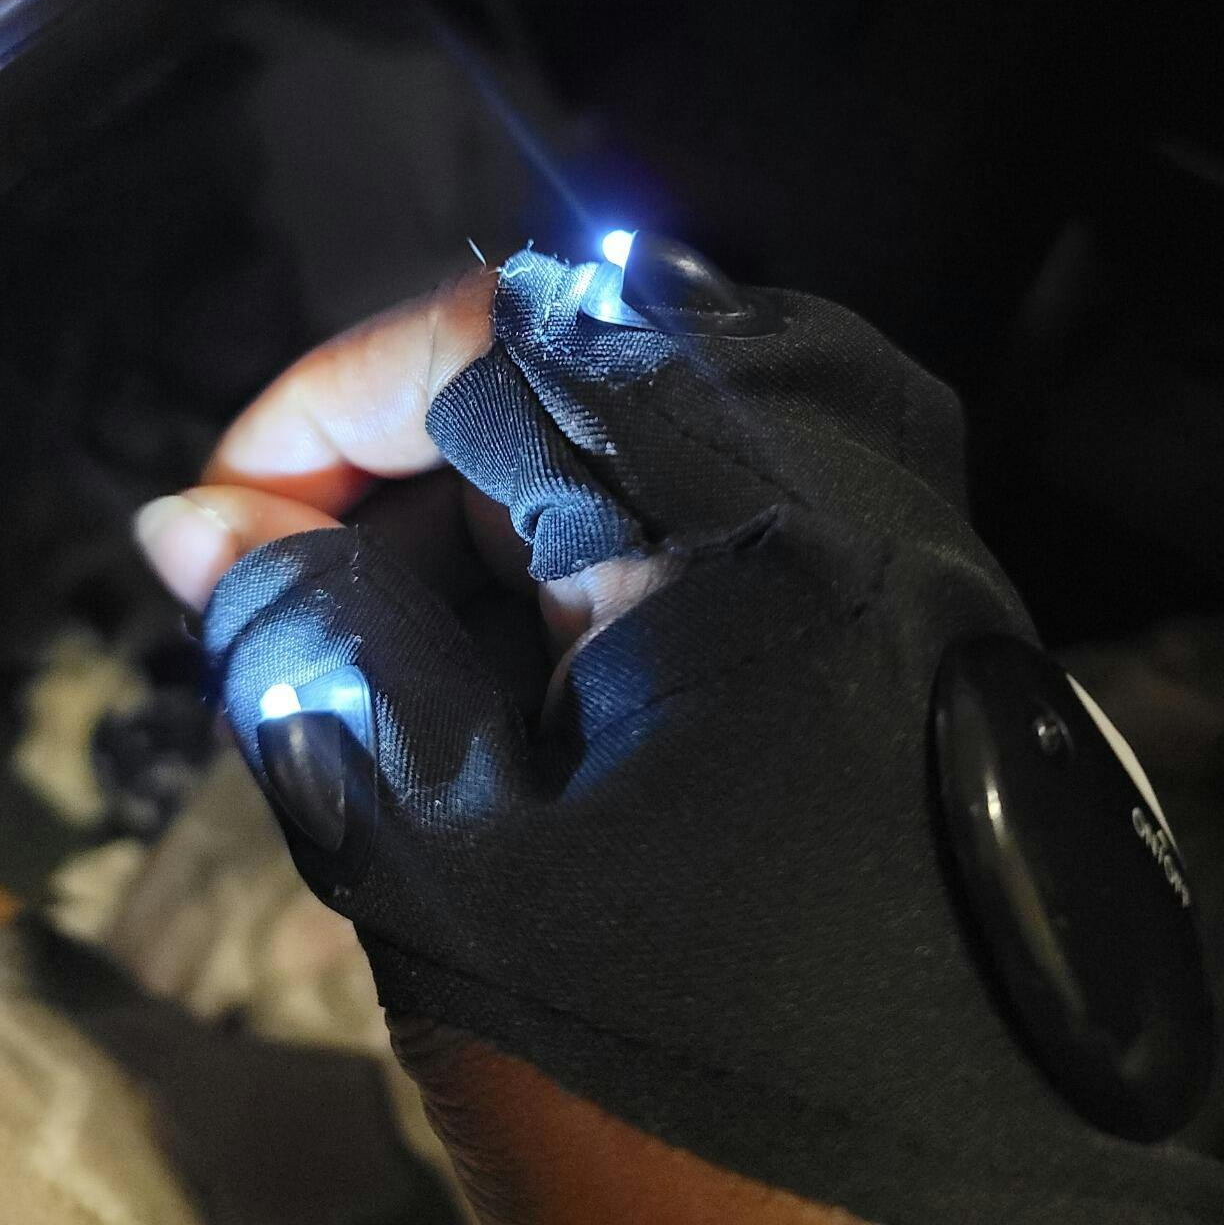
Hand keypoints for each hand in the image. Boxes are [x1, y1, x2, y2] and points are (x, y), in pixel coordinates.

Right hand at [136, 265, 858, 1224]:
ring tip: (394, 680)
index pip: (497, 343)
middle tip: (297, 606)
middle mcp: (857, 486)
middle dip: (398, 483)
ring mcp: (900, 542)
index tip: (220, 521)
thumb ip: (314, 652)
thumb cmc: (686, 1090)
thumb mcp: (449, 862)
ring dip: (476, 538)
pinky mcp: (895, 610)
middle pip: (568, 378)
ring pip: (629, 446)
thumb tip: (193, 526)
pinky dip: (572, 581)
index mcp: (756, 518)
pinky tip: (508, 693)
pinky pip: (699, 521)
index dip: (322, 410)